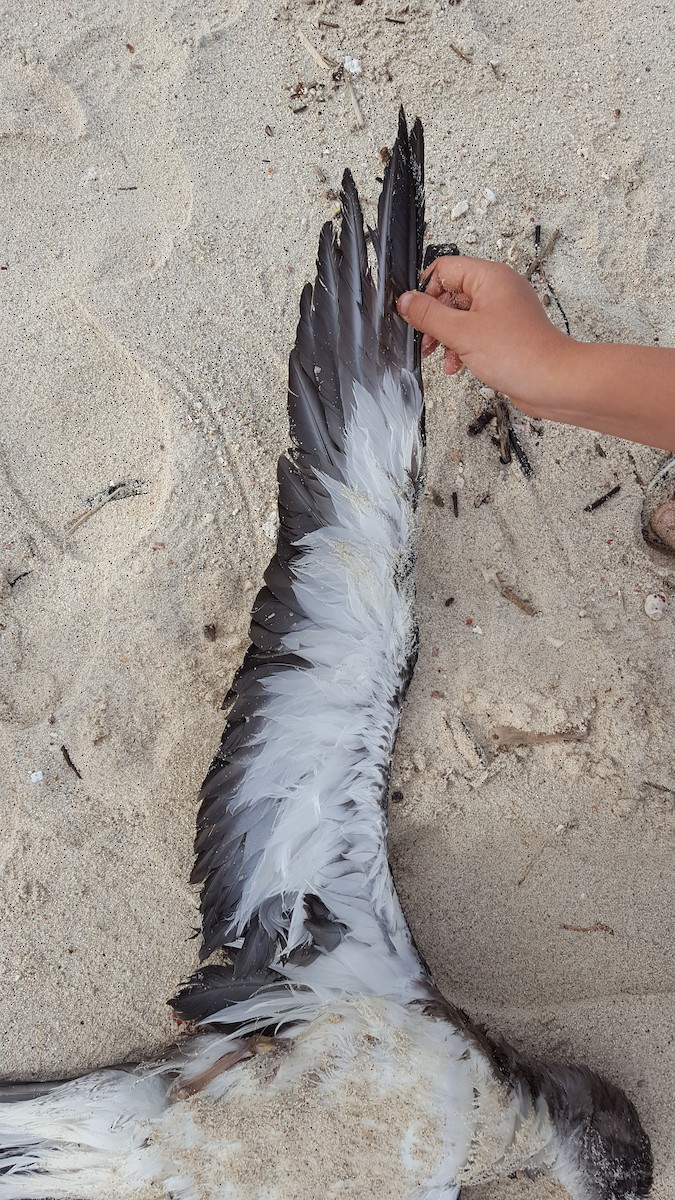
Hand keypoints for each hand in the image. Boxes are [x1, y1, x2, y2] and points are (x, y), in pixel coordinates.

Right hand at [397, 256, 568, 415]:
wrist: (553, 382)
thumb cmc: (519, 354)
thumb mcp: (461, 333)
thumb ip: (428, 315)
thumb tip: (405, 301)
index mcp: (489, 277)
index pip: (444, 269)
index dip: (425, 291)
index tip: (414, 314)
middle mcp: (498, 288)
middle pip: (451, 294)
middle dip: (434, 319)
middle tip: (425, 340)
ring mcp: (503, 310)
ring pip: (461, 316)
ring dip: (446, 337)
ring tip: (438, 356)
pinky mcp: (507, 332)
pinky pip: (475, 332)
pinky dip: (462, 346)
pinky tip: (456, 365)